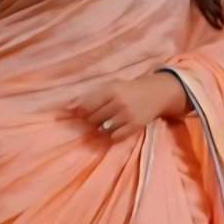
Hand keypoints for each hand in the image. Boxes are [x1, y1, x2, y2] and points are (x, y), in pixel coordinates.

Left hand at [69, 72, 185, 138]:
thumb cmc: (127, 90)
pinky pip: (116, 136)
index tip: (77, 115)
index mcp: (110, 90)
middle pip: (93, 118)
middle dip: (91, 120)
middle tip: (95, 118)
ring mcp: (127, 115)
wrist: (155, 93)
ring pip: (103, 128)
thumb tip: (68, 108)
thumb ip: (91, 96)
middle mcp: (118, 102)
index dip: (79, 112)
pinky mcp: (135, 125)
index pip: (86, 105)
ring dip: (100, 128)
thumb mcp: (110, 86)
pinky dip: (111, 136)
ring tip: (105, 122)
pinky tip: (113, 130)